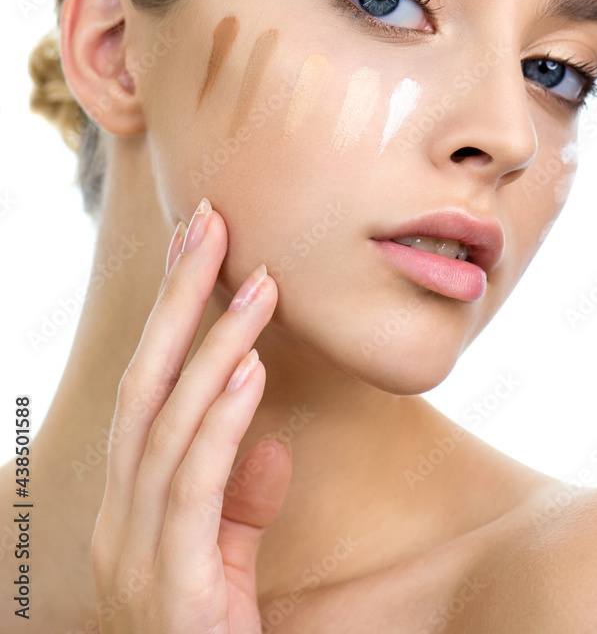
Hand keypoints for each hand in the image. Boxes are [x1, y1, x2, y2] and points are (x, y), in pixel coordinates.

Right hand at [90, 197, 292, 631]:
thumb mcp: (225, 568)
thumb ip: (238, 505)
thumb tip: (266, 438)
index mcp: (129, 508)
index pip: (148, 390)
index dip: (172, 315)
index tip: (200, 248)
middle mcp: (118, 518)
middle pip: (145, 384)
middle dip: (178, 300)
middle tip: (210, 222)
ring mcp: (134, 552)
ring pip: (166, 423)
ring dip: (213, 344)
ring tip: (255, 281)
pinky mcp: (170, 587)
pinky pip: (194, 485)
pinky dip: (220, 418)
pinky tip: (250, 367)